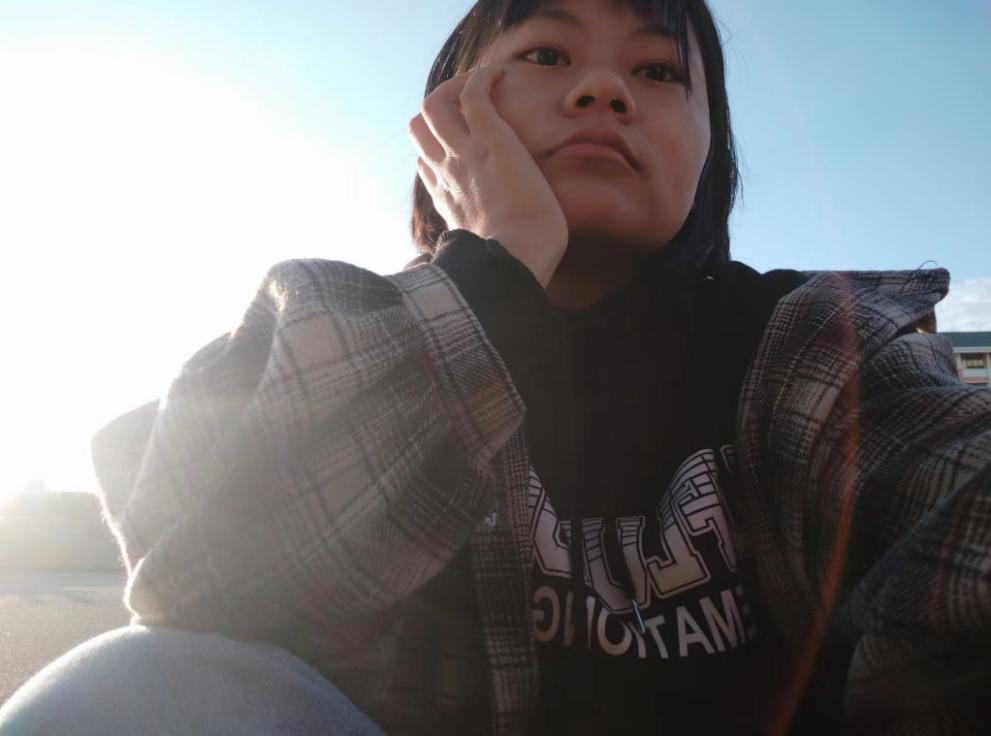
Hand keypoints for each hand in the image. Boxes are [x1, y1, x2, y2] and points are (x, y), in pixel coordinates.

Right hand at [408, 66, 567, 286]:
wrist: (518, 258)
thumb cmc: (514, 266)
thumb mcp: (485, 261)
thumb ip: (481, 255)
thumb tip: (499, 266)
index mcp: (447, 201)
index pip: (425, 164)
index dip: (436, 152)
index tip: (461, 149)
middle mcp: (446, 172)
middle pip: (417, 128)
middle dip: (437, 112)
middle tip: (469, 109)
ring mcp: (463, 152)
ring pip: (434, 104)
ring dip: (455, 86)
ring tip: (482, 85)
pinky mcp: (489, 137)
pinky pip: (472, 92)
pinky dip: (482, 77)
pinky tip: (501, 75)